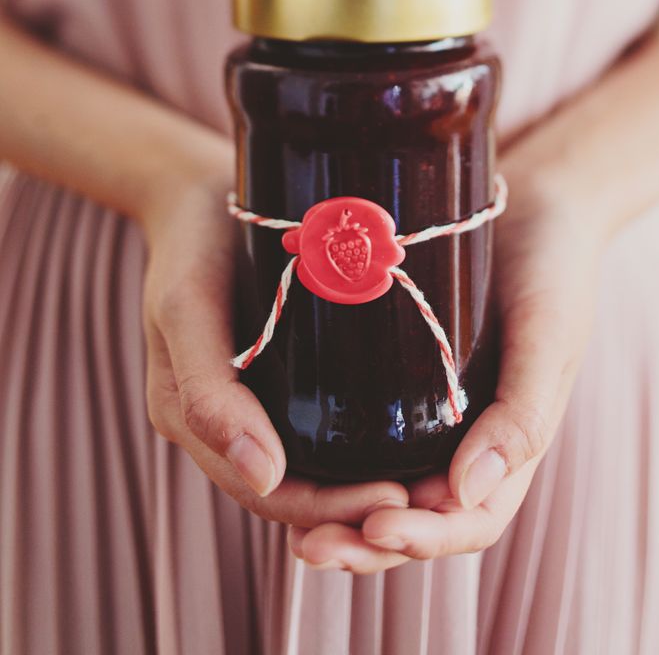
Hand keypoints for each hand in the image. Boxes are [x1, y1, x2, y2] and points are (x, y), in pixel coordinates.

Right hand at [142, 159, 408, 530]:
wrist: (194, 192)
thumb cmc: (192, 243)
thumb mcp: (187, 307)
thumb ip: (208, 390)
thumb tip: (264, 474)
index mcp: (189, 417)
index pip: (268, 492)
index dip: (331, 507)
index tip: (398, 498)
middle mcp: (219, 419)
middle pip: (294, 489)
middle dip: (356, 502)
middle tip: (430, 494)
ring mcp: (249, 396)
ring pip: (309, 464)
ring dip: (362, 480)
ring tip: (430, 474)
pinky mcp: (276, 368)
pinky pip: (315, 422)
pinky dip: (355, 440)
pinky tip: (406, 432)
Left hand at [287, 151, 602, 570]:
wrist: (538, 203)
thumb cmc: (553, 269)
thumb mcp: (548, 336)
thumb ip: (522, 413)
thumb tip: (466, 495)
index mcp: (509, 445)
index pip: (466, 521)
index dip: (423, 538)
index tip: (375, 527)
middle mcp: (466, 438)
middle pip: (414, 516)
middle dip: (364, 541)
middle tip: (309, 548)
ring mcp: (431, 410)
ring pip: (382, 483)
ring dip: (340, 513)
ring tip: (288, 520)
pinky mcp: (398, 372)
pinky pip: (364, 431)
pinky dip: (332, 458)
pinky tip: (287, 453)